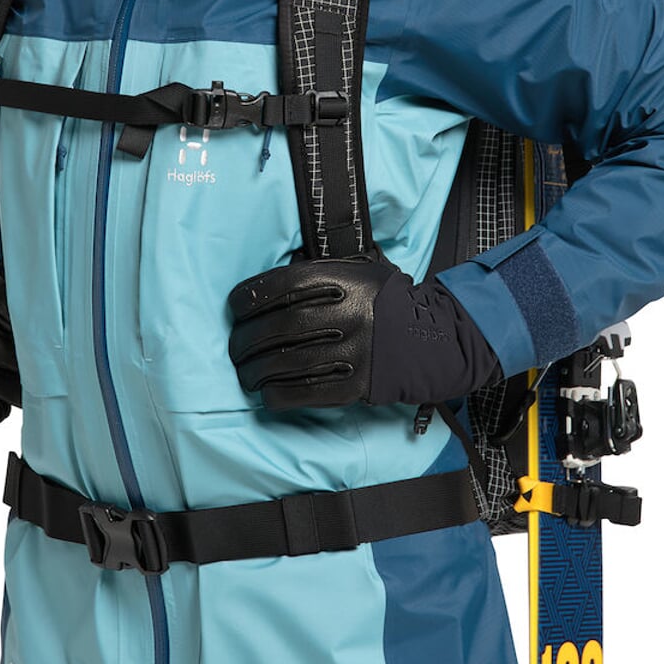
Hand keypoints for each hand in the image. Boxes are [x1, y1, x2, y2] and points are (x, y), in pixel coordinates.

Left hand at [228, 257, 499, 410]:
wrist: (428, 338)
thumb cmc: (386, 301)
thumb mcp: (356, 268)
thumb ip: (315, 271)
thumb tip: (268, 284)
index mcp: (336, 280)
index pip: (271, 288)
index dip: (244, 301)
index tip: (236, 309)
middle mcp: (339, 314)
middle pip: (270, 330)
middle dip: (242, 342)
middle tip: (235, 348)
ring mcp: (346, 352)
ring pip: (279, 365)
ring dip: (252, 372)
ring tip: (246, 373)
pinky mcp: (351, 385)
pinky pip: (299, 393)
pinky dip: (275, 395)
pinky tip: (266, 393)